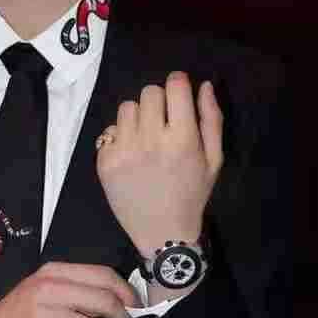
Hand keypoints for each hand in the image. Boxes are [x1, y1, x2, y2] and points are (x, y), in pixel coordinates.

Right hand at [0, 262, 137, 317]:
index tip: (134, 307)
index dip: (126, 291)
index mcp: (53, 272)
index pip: (102, 274)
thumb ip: (74, 290)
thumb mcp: (43, 292)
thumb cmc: (18, 317)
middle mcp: (49, 286)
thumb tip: (118, 300)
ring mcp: (43, 311)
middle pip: (104, 299)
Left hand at [95, 72, 223, 255]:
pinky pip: (110, 130)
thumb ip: (211, 119)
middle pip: (149, 92)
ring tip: (146, 139)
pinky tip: (132, 156)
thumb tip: (204, 84)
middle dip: (159, 101)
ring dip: (139, 117)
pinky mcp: (104, 161)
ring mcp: (124, 151)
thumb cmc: (192, 194)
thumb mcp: (213, 159)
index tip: (179, 94)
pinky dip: (121, 137)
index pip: (174, 85)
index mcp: (182, 138)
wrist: (162, 232)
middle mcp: (150, 140)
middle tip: (164, 122)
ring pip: (127, 108)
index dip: (178, 84)